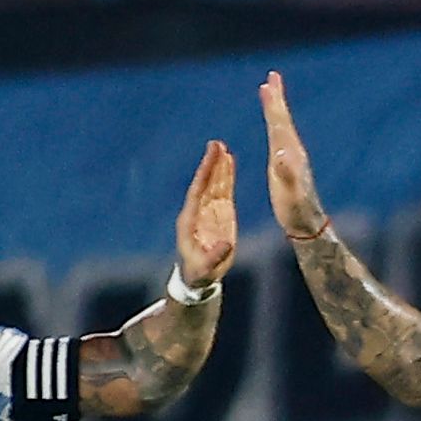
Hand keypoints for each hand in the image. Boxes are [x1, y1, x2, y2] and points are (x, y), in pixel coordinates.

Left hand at [174, 139, 238, 288]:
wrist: (200, 277)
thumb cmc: (199, 273)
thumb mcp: (205, 269)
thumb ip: (214, 256)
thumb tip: (225, 245)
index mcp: (190, 220)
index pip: (197, 192)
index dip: (204, 175)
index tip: (211, 159)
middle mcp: (198, 211)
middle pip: (205, 183)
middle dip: (211, 164)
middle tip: (217, 144)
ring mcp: (209, 211)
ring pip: (214, 184)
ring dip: (219, 167)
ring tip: (224, 148)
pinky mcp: (220, 214)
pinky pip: (223, 192)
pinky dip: (226, 177)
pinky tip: (230, 163)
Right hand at [259, 71, 330, 241]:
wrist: (307, 223)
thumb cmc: (295, 210)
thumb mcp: (290, 192)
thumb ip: (286, 174)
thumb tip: (280, 156)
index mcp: (289, 153)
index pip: (279, 124)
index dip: (273, 105)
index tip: (267, 85)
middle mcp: (293, 151)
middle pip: (283, 119)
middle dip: (277, 98)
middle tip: (273, 76)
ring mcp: (292, 156)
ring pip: (283, 126)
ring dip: (277, 108)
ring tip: (271, 91)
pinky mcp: (289, 164)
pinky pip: (280, 137)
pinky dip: (276, 125)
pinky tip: (275, 125)